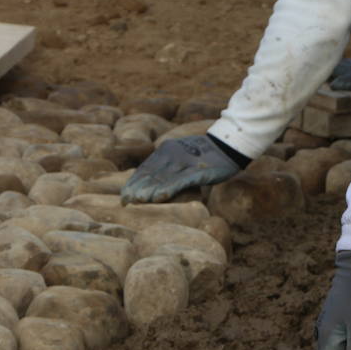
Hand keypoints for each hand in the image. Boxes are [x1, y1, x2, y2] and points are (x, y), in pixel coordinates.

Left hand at [120, 135, 241, 203]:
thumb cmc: (202, 156)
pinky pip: (180, 181)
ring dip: (148, 190)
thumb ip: (166, 168)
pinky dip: (168, 189)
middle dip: (136, 188)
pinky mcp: (197, 171)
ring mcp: (184, 162)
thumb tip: (150, 186)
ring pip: (162, 178)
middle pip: (150, 174)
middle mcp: (172, 155)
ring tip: (136, 201)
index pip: (145, 168)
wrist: (226, 147)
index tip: (124, 196)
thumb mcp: (180, 157)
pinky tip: (158, 198)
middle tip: (125, 202)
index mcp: (165, 150)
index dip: (133, 182)